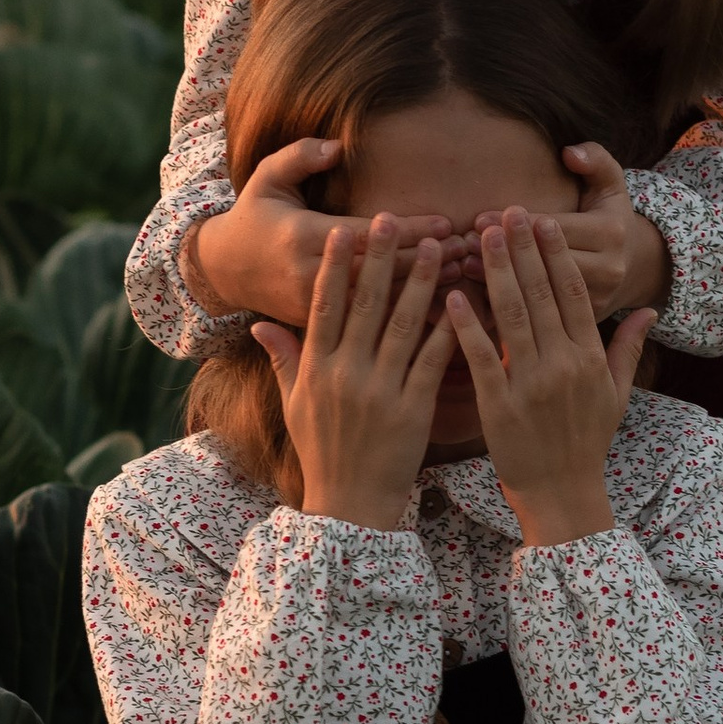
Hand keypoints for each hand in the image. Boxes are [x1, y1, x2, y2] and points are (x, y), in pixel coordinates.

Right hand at [192, 140, 450, 320]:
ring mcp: (312, 307)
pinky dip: (401, 319)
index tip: (444, 224)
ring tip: (461, 274)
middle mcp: (308, 276)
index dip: (406, 231)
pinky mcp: (317, 328)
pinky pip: (365, 326)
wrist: (224, 272)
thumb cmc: (254, 218)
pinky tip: (438, 309)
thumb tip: (338, 146)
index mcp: (301, 238)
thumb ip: (299, 157)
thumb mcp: (265, 178)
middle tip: (465, 249)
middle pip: (379, 272)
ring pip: (377, 302)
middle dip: (424, 261)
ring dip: (421, 289)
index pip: (365, 236)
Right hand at [255, 217, 454, 531]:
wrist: (350, 505)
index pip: (325, 304)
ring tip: (436, 246)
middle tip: (392, 218)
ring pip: (404, 325)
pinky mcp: (413, 409)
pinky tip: (462, 299)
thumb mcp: (294, 406)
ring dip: (421, 281)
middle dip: (379, 258)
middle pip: (365, 304)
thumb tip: (259, 325)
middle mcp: (346, 373)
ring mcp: (380, 390)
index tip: (345, 228)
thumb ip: (283, 360)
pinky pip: (433, 361)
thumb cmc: (323, 453)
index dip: (336, 264)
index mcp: (317, 368)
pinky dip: (448, 329)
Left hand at [446, 208, 653, 548]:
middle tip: (507, 209)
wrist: (563, 494)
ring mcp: (531, 384)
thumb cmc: (586, 444)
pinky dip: (468, 325)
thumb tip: (652, 310)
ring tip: (481, 235)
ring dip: (496, 272)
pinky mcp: (499, 405)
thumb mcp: (616, 395)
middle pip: (541, 294)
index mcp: (589, 357)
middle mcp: (563, 364)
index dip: (557, 254)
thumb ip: (628, 347)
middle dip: (524, 248)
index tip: (543, 219)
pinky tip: (454, 294)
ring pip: (512, 316)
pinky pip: (481, 357)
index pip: (573, 293)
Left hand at [477, 145, 670, 323]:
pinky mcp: (585, 325)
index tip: (480, 218)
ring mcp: (597, 302)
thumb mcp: (612, 185)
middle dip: (504, 253)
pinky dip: (510, 307)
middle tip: (468, 242)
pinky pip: (544, 317)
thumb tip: (569, 152)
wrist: (636, 269)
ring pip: (543, 294)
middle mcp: (608, 271)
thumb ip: (596, 161)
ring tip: (466, 265)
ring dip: (501, 279)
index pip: (556, 229)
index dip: (517, 225)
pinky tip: (481, 295)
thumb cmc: (611, 220)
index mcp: (611, 234)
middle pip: (547, 264)